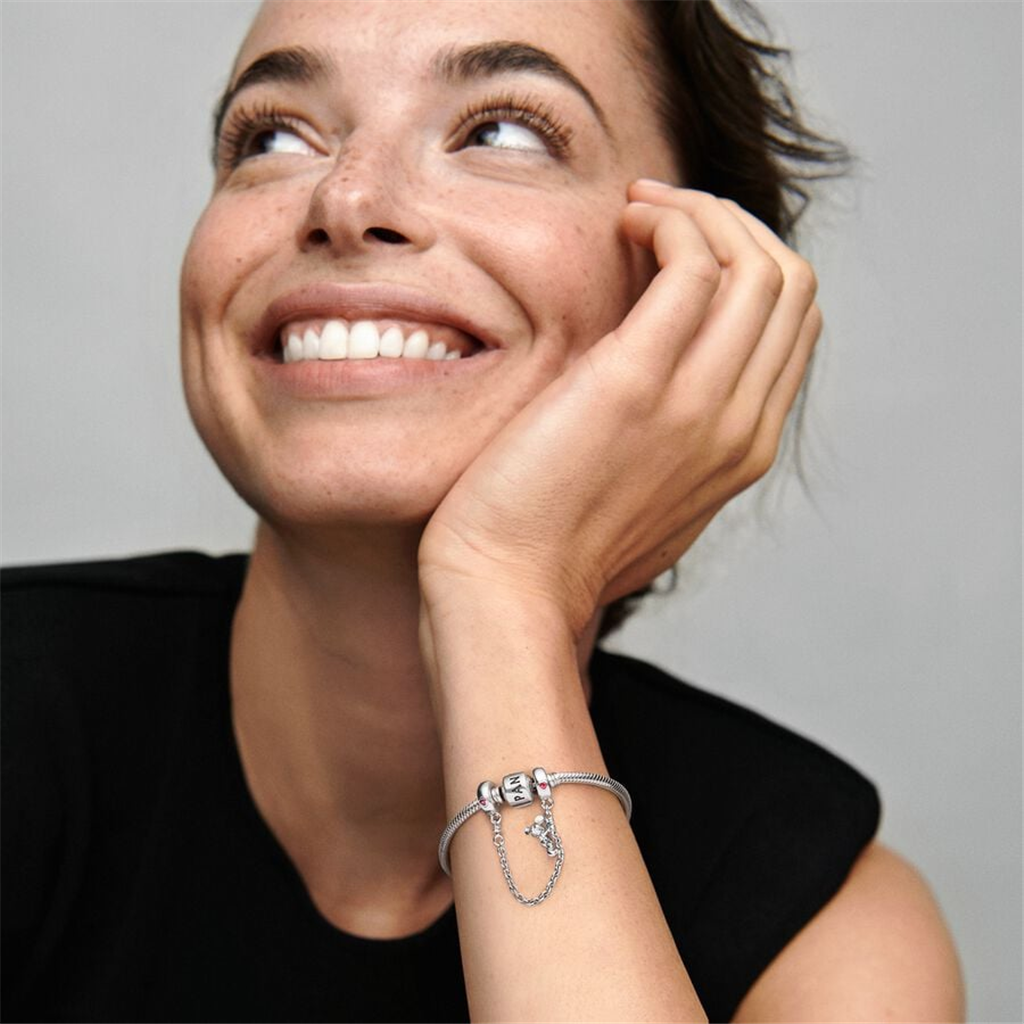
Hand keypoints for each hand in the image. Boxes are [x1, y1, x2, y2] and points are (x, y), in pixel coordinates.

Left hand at [418, 181, 821, 636]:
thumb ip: (676, 437)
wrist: (508, 590)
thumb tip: (660, 369)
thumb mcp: (643, 492)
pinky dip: (670, 222)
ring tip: (640, 211)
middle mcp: (741, 426)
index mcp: (745, 451)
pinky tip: (624, 224)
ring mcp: (700, 404)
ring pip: (757, 264)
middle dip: (734, 226)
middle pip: (789, 285)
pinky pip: (695, 263)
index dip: (748, 267)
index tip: (683, 249)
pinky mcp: (640, 382)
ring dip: (702, 211)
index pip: (792, 328)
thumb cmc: (554, 546)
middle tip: (662, 214)